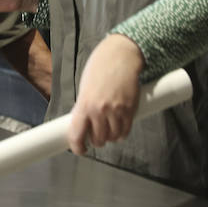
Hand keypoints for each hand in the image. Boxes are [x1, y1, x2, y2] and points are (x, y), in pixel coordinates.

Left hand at [67, 34, 144, 153]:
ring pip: (113, 137)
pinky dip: (122, 134)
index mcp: (84, 104)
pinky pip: (126, 131)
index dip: (77, 147)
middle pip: (98, 139)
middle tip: (96, 136)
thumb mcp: (85, 88)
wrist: (120, 56)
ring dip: (110, 138)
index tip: (80, 149)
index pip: (77, 134)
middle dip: (96, 141)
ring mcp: (116, 111)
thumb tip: (83, 126)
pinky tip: (119, 129)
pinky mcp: (130, 110)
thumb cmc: (100, 69)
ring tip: (108, 131)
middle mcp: (99, 110)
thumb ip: (84, 107)